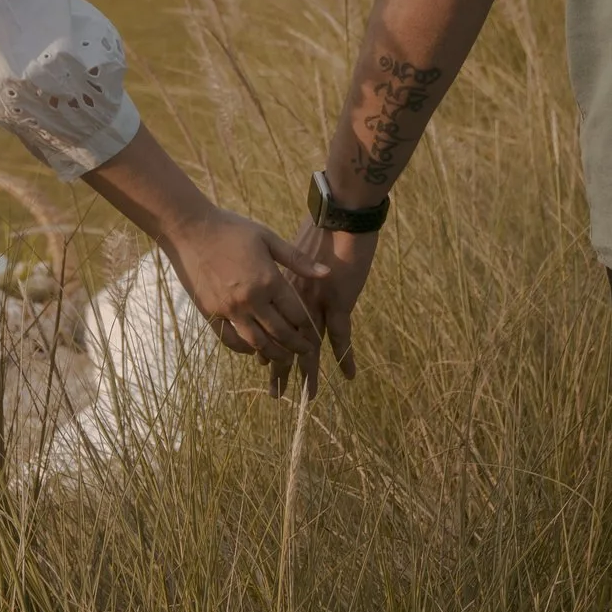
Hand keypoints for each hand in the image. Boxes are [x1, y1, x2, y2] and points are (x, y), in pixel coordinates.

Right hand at [165, 208, 329, 375]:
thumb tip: (327, 273)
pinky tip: (253, 350)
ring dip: (273, 354)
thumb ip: (297, 259)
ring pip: (257, 342)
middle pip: (280, 333)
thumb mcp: (267, 238)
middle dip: (296, 346)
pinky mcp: (210, 313)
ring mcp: (229, 309)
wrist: (189, 229)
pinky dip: (244, 348)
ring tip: (284, 359)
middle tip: (305, 353)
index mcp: (268, 280)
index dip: (308, 326)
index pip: (296, 313)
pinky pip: (230, 339)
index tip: (314, 334)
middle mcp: (250, 299)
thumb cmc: (231, 229)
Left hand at [275, 217, 376, 390]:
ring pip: (310, 346)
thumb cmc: (318, 228)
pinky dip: (345, 356)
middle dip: (280, 369)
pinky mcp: (339, 301)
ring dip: (309, 372)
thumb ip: (290, 271)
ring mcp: (318, 303)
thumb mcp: (295, 251)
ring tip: (306, 396)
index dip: (269, 346)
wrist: (338, 216)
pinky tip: (348, 375)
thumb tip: (281, 285)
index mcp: (286, 290)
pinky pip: (341, 336)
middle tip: (275, 393)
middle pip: (286, 342)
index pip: (274, 326)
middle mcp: (298, 301)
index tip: (262, 365)